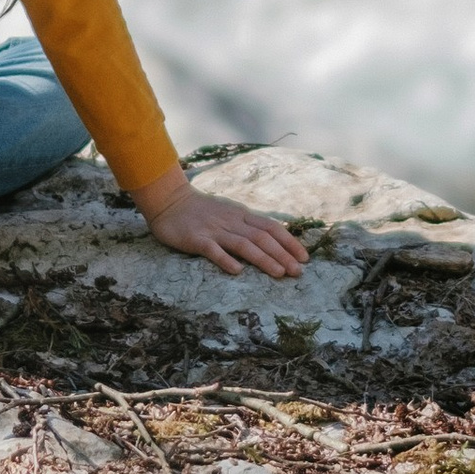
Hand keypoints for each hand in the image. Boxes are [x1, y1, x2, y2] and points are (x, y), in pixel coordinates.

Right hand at [129, 166, 310, 279]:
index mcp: (241, 215)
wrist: (170, 200)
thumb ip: (247, 225)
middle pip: (262, 238)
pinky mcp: (196, 239)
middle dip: (282, 255)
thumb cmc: (202, 210)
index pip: (271, 227)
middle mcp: (232, 222)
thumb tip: (272, 238)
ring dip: (263, 259)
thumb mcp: (229, 213)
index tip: (304, 258)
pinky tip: (237, 271)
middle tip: (298, 272)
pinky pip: (213, 250)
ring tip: (279, 273)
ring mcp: (214, 230)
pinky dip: (226, 260)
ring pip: (244, 245)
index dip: (289, 242)